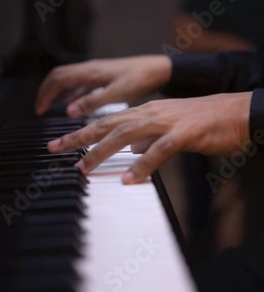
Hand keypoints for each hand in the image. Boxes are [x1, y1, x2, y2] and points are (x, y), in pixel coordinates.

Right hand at [36, 56, 171, 115]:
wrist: (159, 69)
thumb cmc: (141, 78)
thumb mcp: (117, 93)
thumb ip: (93, 102)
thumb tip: (69, 111)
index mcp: (91, 72)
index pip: (58, 79)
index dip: (46, 93)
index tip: (40, 110)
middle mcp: (90, 69)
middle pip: (59, 77)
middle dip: (47, 92)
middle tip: (40, 109)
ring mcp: (96, 72)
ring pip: (69, 80)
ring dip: (58, 93)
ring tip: (51, 108)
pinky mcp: (104, 77)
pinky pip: (81, 85)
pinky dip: (72, 95)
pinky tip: (74, 106)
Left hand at [47, 92, 251, 183]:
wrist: (235, 112)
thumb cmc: (204, 122)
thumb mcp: (170, 128)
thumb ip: (149, 140)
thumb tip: (133, 153)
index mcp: (146, 112)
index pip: (107, 121)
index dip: (82, 132)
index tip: (61, 143)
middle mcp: (151, 113)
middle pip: (108, 124)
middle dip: (79, 137)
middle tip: (55, 149)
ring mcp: (166, 122)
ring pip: (126, 134)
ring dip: (102, 151)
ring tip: (84, 168)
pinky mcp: (184, 133)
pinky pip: (159, 150)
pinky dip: (142, 165)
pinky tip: (129, 179)